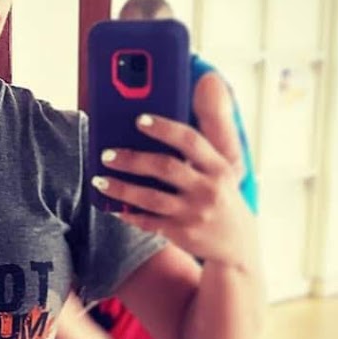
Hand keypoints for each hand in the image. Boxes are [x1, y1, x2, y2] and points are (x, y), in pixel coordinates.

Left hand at [91, 113, 255, 267]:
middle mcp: (208, 189)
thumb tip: (198, 92)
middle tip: (107, 154)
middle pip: (165, 167)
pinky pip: (149, 222)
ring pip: (151, 198)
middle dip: (132, 159)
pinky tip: (113, 207)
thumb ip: (205, 142)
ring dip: (121, 188)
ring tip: (100, 180)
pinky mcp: (182, 234)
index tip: (140, 120)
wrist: (237, 246)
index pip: (190, 141)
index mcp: (218, 167)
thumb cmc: (222, 199)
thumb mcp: (223, 170)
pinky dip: (129, 214)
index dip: (164, 129)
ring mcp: (194, 214)